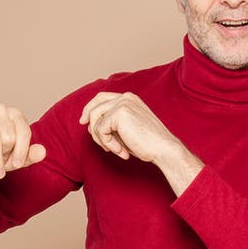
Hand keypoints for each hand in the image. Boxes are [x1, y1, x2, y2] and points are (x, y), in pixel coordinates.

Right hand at [0, 104, 45, 197]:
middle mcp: (0, 109)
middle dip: (5, 154)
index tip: (17, 164)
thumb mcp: (17, 159)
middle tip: (0, 162)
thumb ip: (31, 155)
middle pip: (9, 135)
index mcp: (15, 115)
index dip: (22, 151)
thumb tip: (43, 152)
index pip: (24, 132)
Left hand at [79, 92, 202, 194]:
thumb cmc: (149, 144)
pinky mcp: (119, 114)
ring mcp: (122, 103)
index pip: (102, 97)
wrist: (164, 149)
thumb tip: (91, 126)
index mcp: (129, 99)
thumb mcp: (128, 130)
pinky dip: (107, 144)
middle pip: (95, 104)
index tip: (84, 121)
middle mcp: (125, 97)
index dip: (90, 108)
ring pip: (95, 119)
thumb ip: (112, 124)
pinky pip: (100, 130)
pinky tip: (121, 151)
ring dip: (101, 138)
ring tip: (115, 149)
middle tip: (94, 138)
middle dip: (89, 122)